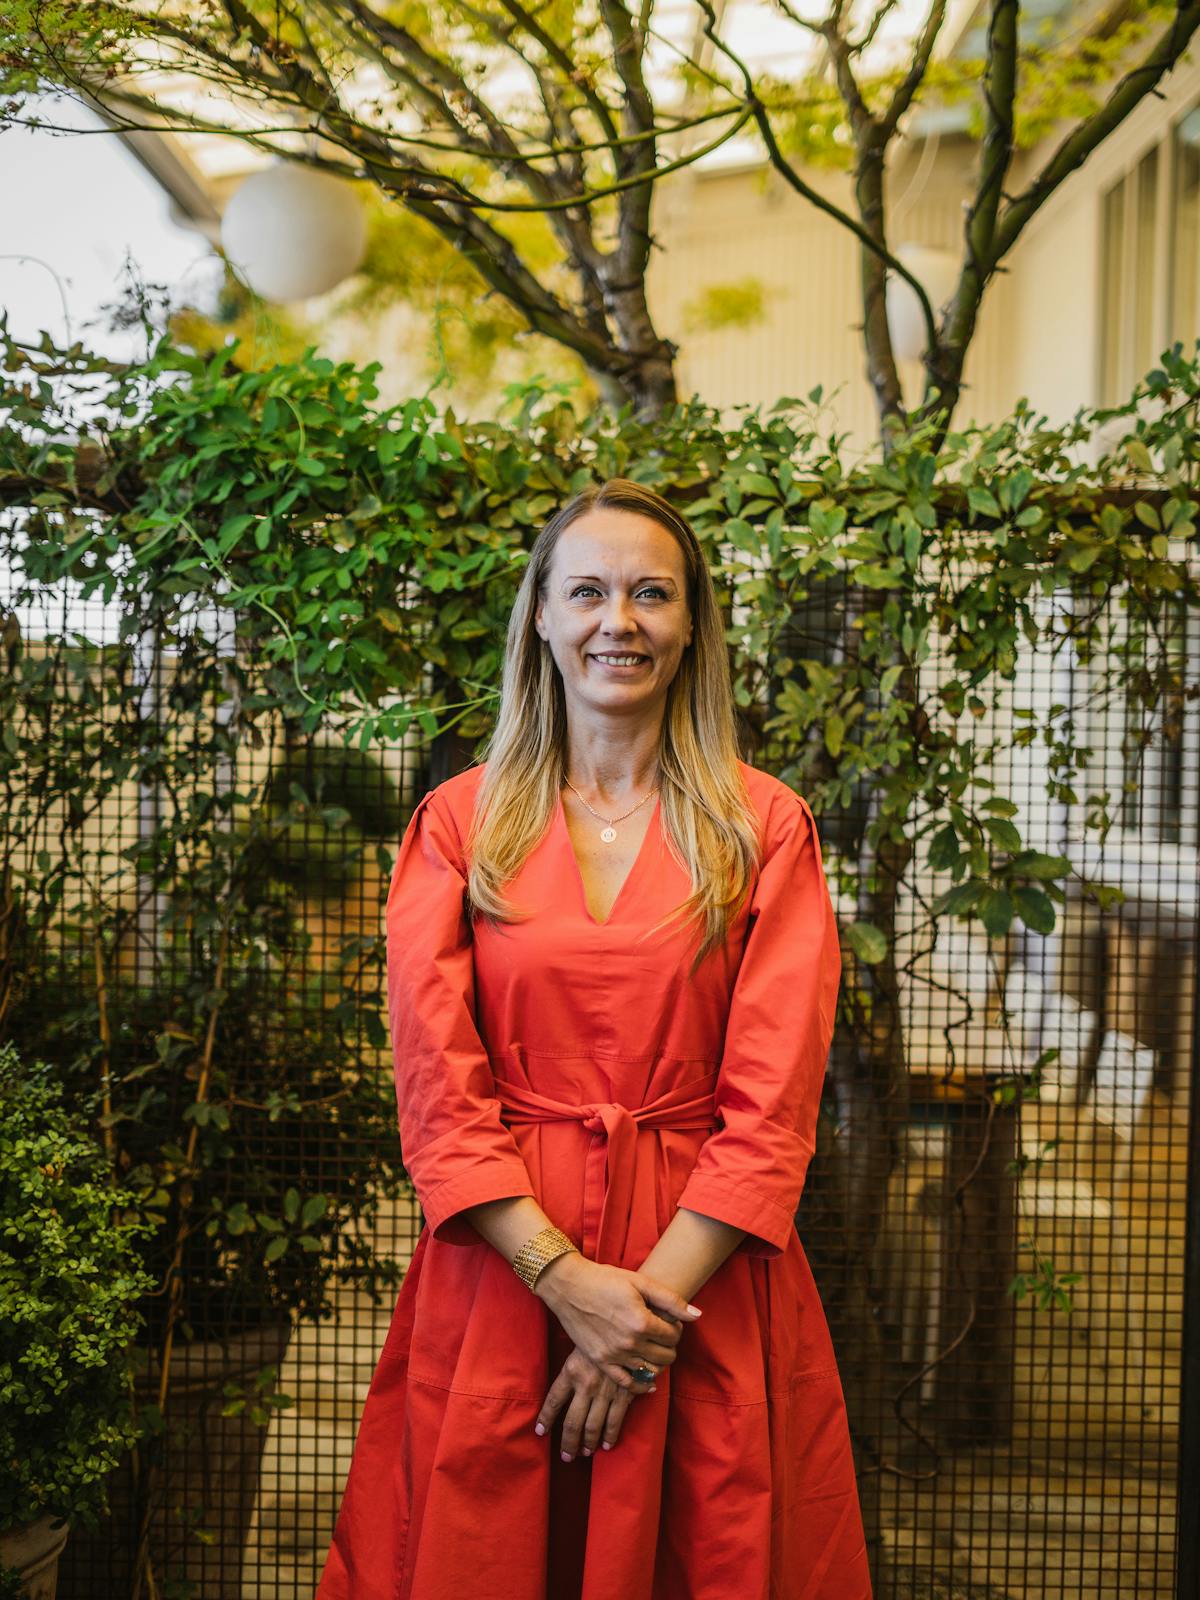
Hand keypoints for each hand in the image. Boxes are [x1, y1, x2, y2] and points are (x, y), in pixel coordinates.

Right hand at [533, 1252, 700, 1391]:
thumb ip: (671, 1300)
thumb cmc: (606, 1280)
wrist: (570, 1286)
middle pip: (666, 1356)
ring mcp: (615, 1355)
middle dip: (670, 1346)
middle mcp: (630, 1343)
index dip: (676, 1328)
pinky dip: (642, 1385)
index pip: (674, 1336)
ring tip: (654, 1349)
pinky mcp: (601, 1362)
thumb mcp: (640, 1282)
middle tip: (663, 1335)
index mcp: (642, 1322)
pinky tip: (648, 1379)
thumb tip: (697, 1315)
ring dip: (658, 1363)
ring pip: (650, 1371)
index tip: (668, 1322)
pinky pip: (628, 1384)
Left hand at [535, 1344, 640, 1460]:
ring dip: (588, 1443)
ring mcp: (605, 1391)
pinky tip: (606, 1445)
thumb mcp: (579, 1346)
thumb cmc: (600, 1335)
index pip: (554, 1400)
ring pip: (593, 1426)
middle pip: (572, 1422)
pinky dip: (610, 1436)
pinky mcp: (624, 1394)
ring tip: (585, 1453)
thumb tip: (561, 1388)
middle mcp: (586, 1385)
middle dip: (568, 1442)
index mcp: (571, 1371)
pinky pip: (615, 1420)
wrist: (628, 1330)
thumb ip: (572, 1368)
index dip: (546, 1418)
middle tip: (566, 1456)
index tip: (540, 1431)